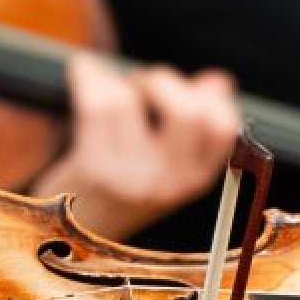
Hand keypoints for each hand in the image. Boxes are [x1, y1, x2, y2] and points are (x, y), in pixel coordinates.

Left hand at [27, 58, 244, 235]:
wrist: (76, 226)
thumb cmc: (125, 183)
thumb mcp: (170, 162)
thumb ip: (196, 121)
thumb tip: (219, 82)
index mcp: (195, 177)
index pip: (222, 126)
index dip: (207, 95)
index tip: (188, 89)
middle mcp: (168, 182)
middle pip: (187, 112)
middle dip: (163, 81)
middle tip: (145, 85)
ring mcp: (129, 177)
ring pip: (126, 101)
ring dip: (116, 81)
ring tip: (110, 89)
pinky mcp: (93, 168)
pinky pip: (92, 103)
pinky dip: (86, 75)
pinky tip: (84, 73)